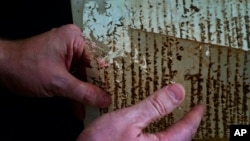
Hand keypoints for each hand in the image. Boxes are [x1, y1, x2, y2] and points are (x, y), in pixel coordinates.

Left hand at [0, 24, 109, 107]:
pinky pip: (72, 80)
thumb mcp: (59, 82)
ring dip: (84, 95)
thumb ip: (84, 92)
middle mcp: (73, 45)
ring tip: (96, 109)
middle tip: (108, 102)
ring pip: (82, 77)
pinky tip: (79, 110)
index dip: (108, 76)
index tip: (117, 91)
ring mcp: (65, 56)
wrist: (1, 70)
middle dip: (96, 88)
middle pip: (91, 69)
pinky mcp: (59, 66)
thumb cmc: (28, 68)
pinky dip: (73, 94)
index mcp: (75, 39)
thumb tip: (105, 100)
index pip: (99, 58)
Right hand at [77, 84, 204, 140]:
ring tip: (177, 116)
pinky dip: (162, 132)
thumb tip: (178, 91)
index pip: (186, 130)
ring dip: (176, 128)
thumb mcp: (128, 120)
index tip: (200, 106)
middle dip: (188, 124)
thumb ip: (155, 106)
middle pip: (181, 139)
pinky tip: (156, 125)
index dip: (195, 116)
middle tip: (191, 110)